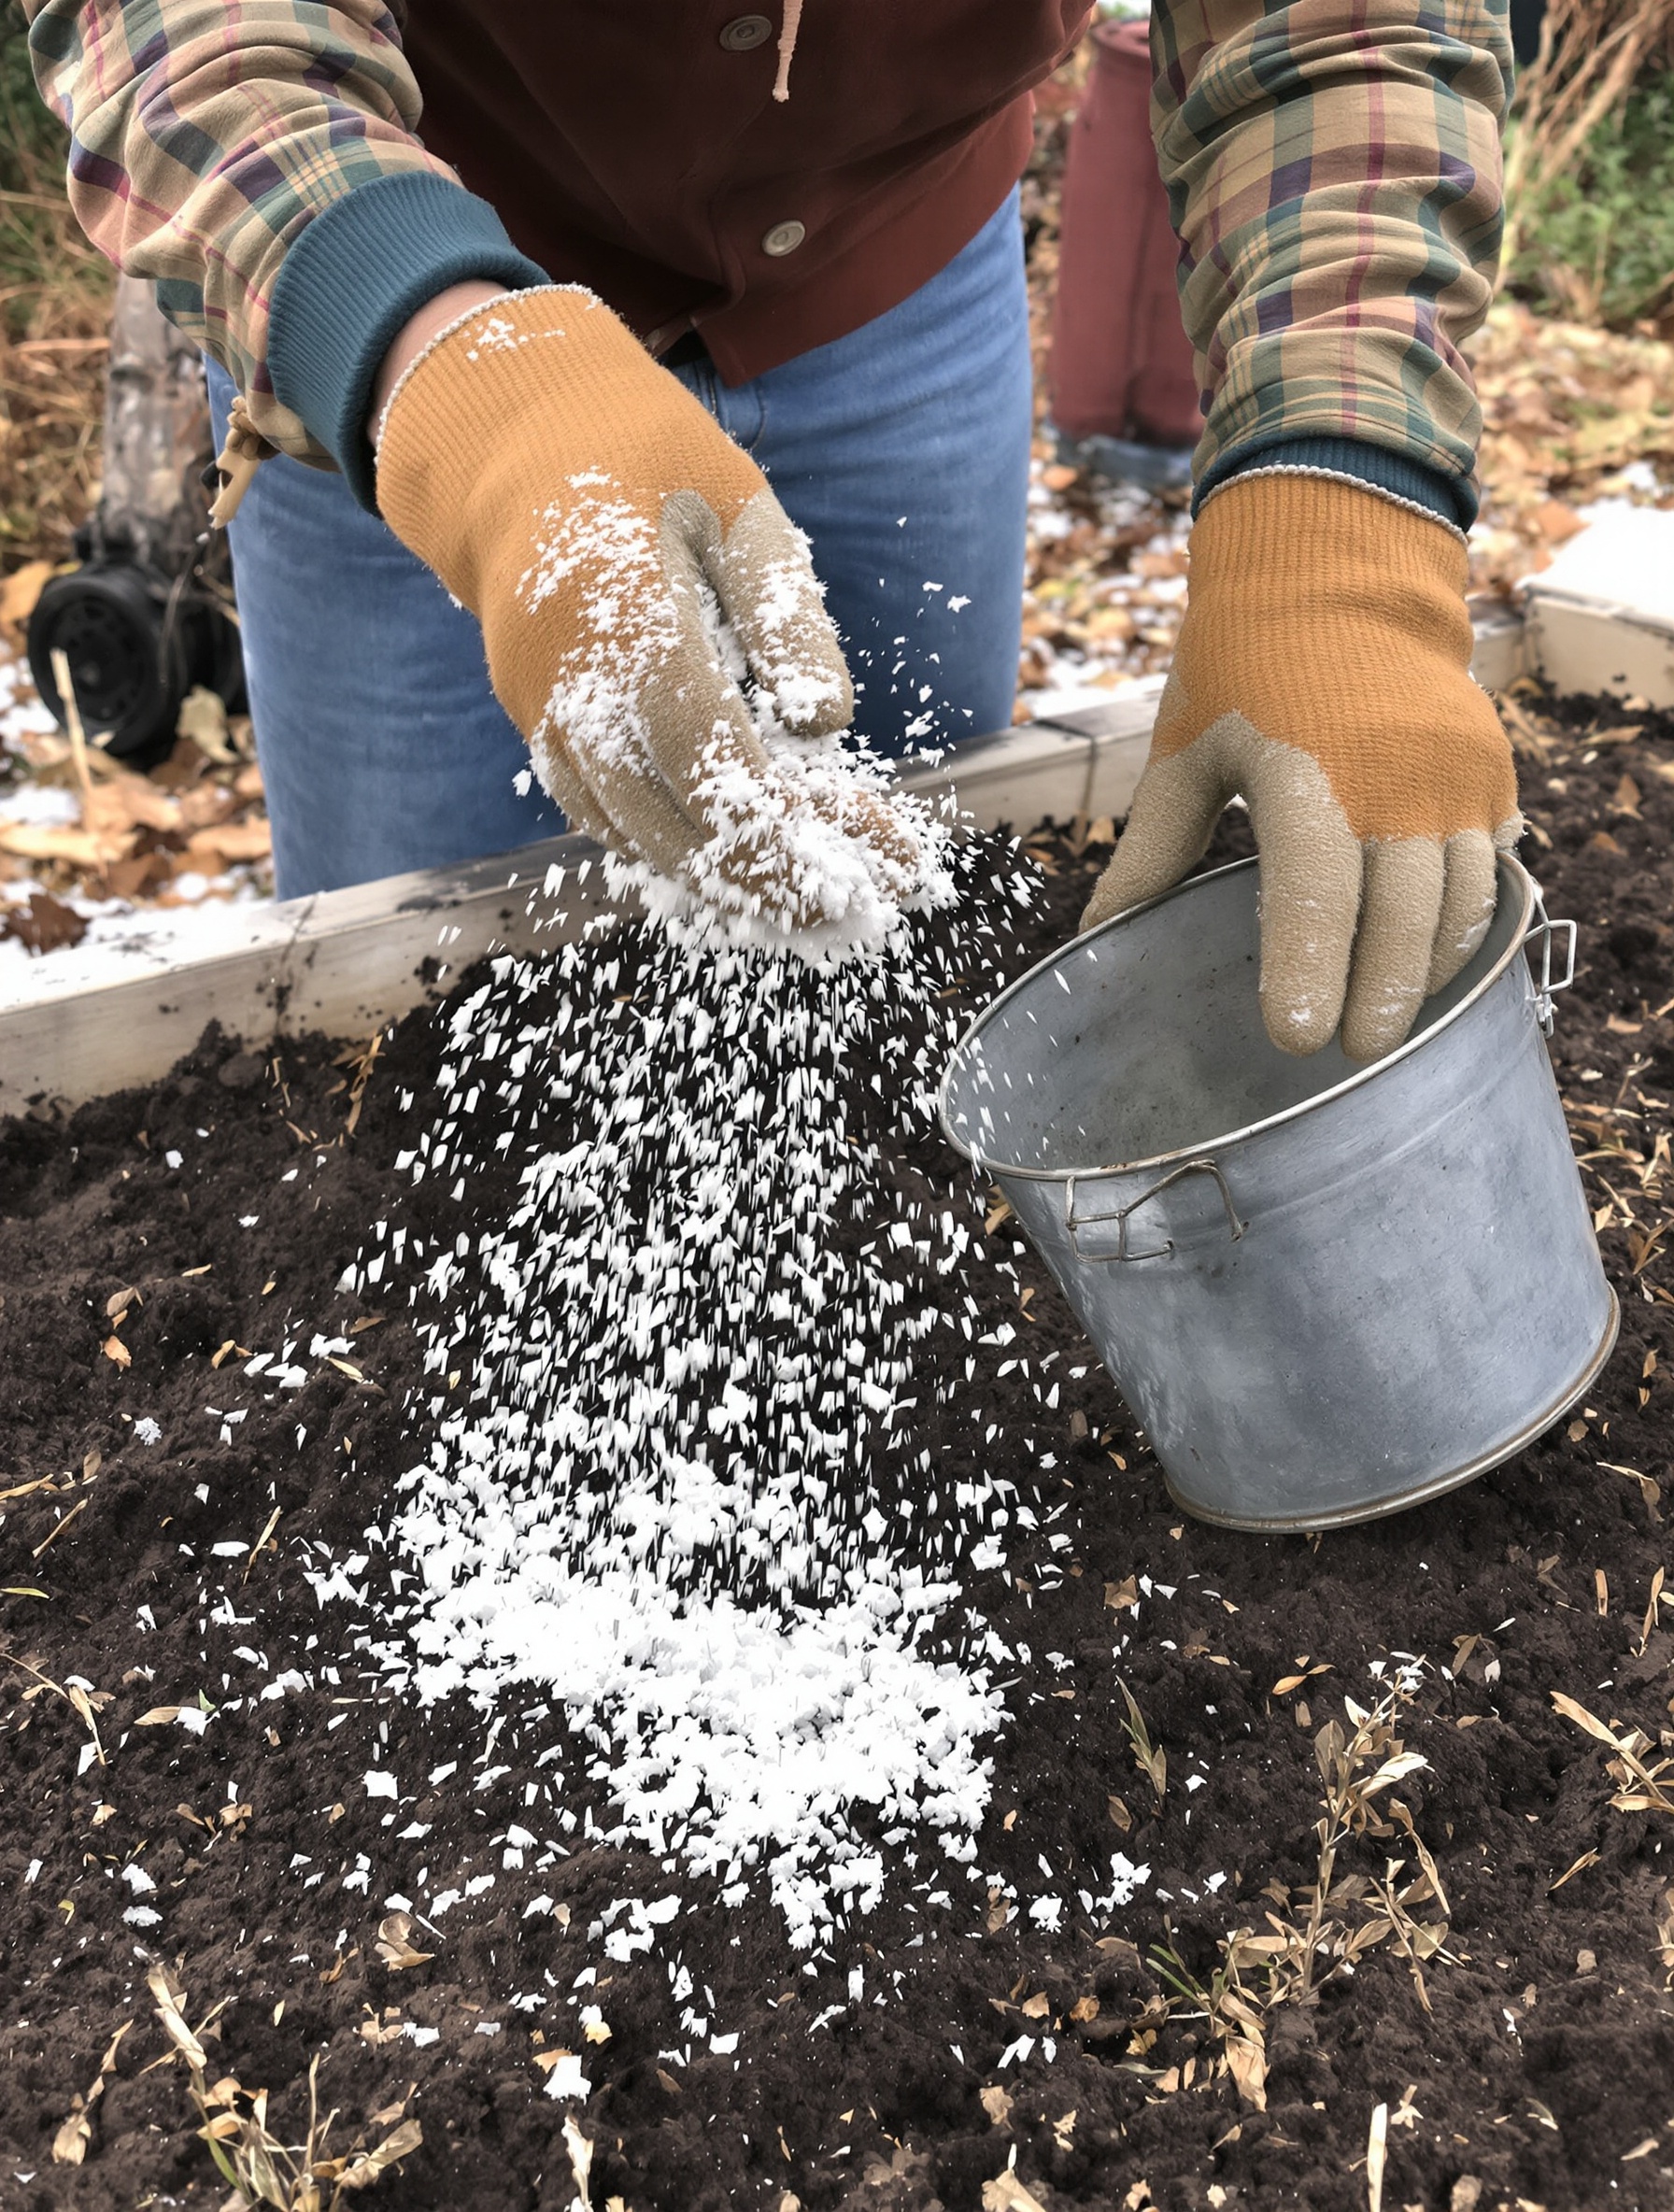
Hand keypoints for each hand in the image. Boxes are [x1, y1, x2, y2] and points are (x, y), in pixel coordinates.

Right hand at [375, 287, 924, 928]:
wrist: (511, 448)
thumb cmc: (643, 461)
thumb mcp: (739, 505)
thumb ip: (784, 614)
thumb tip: (825, 723)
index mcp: (626, 621)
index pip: (712, 763)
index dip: (791, 828)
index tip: (872, 858)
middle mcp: (571, 690)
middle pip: (676, 829)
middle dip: (779, 880)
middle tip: (869, 899)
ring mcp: (544, 721)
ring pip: (642, 843)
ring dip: (738, 885)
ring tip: (824, 897)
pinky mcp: (540, 737)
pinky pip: (613, 824)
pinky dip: (685, 857)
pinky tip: (753, 865)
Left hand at [1081, 474, 1521, 1060]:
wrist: (1336, 565)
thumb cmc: (1241, 661)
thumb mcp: (1184, 751)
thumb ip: (1152, 851)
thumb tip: (1096, 938)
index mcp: (1304, 766)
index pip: (1315, 886)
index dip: (1310, 966)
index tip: (1297, 1039)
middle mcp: (1395, 772)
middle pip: (1404, 911)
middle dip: (1382, 995)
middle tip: (1352, 1054)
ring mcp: (1453, 772)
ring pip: (1460, 898)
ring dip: (1429, 969)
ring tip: (1390, 1022)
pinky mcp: (1489, 770)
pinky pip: (1491, 865)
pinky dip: (1467, 920)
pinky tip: (1434, 963)